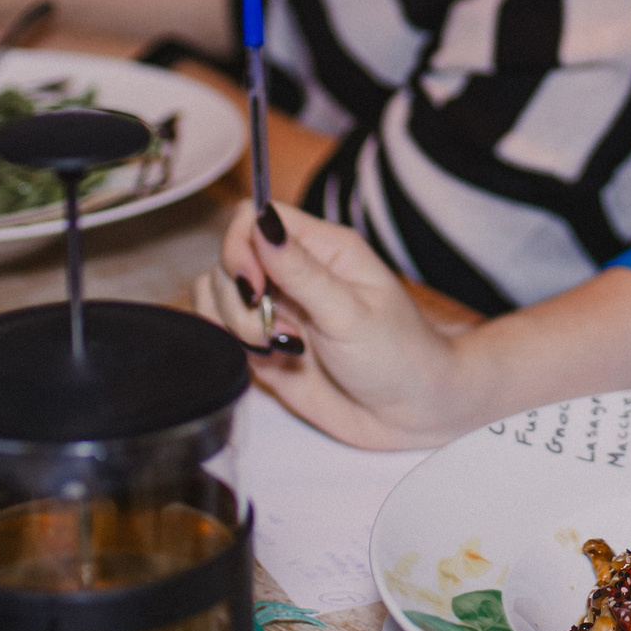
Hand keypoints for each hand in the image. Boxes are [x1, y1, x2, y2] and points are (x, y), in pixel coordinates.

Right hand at [193, 202, 463, 448]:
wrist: (413, 413)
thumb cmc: (399, 356)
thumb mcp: (351, 313)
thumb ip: (301, 272)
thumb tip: (262, 222)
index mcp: (323, 250)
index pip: (255, 217)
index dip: (240, 245)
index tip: (254, 285)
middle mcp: (294, 274)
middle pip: (229, 258)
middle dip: (238, 296)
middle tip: (274, 330)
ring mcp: (278, 309)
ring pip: (218, 294)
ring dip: (233, 322)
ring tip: (278, 347)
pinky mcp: (264, 345)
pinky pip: (221, 329)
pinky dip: (229, 342)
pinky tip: (269, 359)